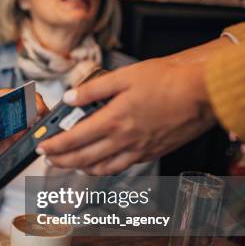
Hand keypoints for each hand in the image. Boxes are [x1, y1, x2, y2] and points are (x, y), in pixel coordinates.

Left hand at [0, 89, 47, 171]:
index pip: (13, 94)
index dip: (27, 99)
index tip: (34, 109)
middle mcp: (5, 111)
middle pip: (29, 104)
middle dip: (39, 112)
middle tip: (41, 124)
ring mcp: (13, 124)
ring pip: (34, 120)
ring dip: (40, 126)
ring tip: (40, 136)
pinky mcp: (18, 137)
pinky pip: (32, 135)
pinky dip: (37, 138)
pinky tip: (37, 143)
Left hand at [37, 39, 227, 174]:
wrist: (203, 93)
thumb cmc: (167, 81)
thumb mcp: (125, 77)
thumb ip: (92, 90)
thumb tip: (69, 98)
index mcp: (113, 120)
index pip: (74, 139)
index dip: (54, 145)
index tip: (41, 146)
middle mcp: (123, 140)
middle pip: (83, 159)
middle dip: (61, 160)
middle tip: (48, 159)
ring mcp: (138, 150)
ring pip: (101, 168)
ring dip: (80, 168)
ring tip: (69, 163)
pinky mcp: (151, 153)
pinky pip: (121, 167)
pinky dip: (104, 169)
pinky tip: (99, 164)